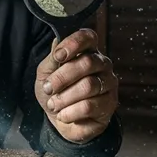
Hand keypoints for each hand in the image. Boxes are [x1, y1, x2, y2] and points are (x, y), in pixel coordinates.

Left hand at [35, 28, 118, 143]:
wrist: (61, 119)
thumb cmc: (55, 91)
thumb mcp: (46, 74)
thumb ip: (52, 59)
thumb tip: (56, 41)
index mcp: (87, 50)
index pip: (88, 37)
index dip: (73, 44)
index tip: (58, 56)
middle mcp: (102, 63)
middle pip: (88, 63)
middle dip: (62, 77)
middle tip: (48, 88)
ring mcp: (109, 83)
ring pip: (88, 86)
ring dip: (64, 97)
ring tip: (53, 104)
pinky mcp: (110, 104)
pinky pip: (89, 106)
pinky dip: (70, 112)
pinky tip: (63, 114)